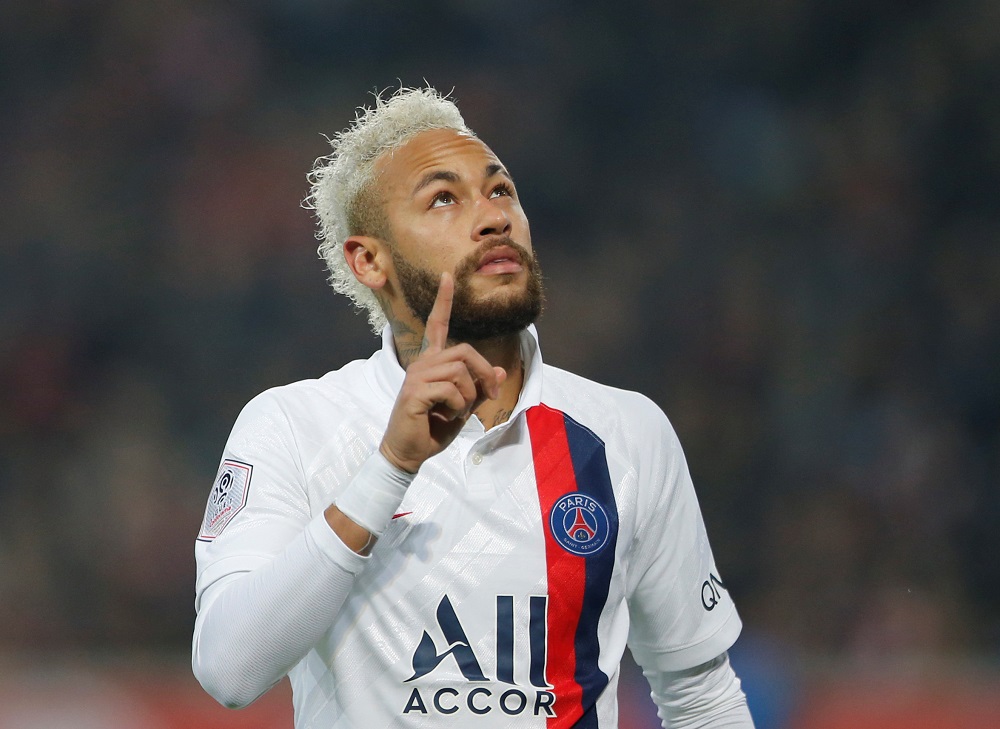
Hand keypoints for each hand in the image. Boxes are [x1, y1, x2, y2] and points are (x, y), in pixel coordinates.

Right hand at [379, 273, 505, 472]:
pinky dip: (458, 406)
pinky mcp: (414, 392)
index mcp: (431, 363)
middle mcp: (422, 364)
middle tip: (488, 396)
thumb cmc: (433, 430)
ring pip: (460, 371)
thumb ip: (479, 388)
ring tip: (456, 412)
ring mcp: (416, 376)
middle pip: (464, 352)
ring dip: (469, 396)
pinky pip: (450, 389)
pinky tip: (445, 416)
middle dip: (484, 374)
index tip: (448, 276)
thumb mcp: (464, 408)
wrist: (409, 452)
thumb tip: (501, 371)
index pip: (436, 326)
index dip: (443, 302)